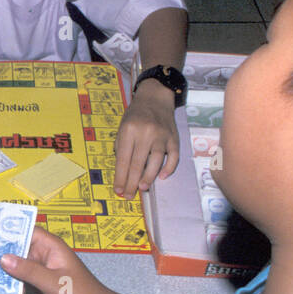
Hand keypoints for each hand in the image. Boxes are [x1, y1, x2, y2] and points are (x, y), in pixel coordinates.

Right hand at [0, 227, 111, 293]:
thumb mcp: (52, 282)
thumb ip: (28, 270)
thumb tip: (3, 258)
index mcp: (50, 247)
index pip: (26, 231)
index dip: (8, 230)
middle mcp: (44, 256)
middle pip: (18, 248)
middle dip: (1, 251)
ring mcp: (41, 271)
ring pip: (18, 265)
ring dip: (3, 269)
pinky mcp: (39, 285)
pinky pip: (21, 280)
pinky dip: (9, 282)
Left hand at [114, 81, 179, 195]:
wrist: (155, 97)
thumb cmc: (135, 115)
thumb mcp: (122, 127)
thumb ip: (121, 147)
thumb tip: (122, 173)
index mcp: (129, 130)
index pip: (123, 160)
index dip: (120, 177)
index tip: (118, 190)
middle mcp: (146, 133)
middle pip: (138, 164)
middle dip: (132, 183)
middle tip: (129, 196)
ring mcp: (161, 135)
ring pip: (156, 162)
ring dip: (148, 178)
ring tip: (142, 188)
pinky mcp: (174, 137)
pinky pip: (173, 157)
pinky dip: (169, 168)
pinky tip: (161, 177)